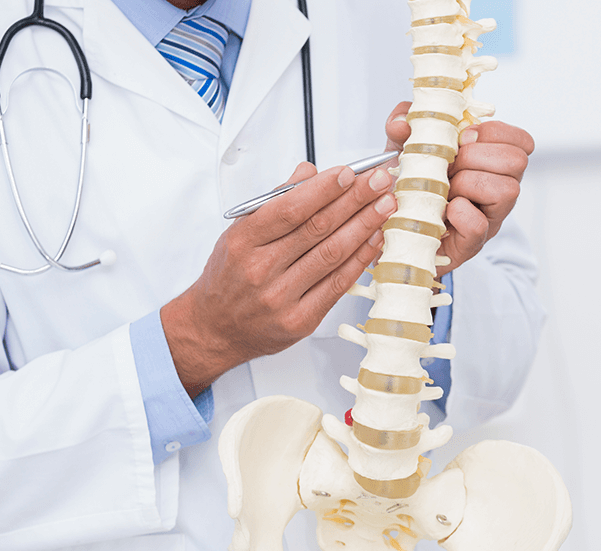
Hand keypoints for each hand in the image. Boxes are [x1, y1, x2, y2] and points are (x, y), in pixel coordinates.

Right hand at [161, 163, 396, 396]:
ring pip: (332, 254)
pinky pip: (338, 285)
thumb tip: (309, 172)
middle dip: (355, 200)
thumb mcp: (239, 233)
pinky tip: (375, 240)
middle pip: (317, 228)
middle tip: (380, 181)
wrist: (214, 329)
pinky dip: (360, 260)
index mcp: (243, 241)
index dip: (324, 189)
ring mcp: (281, 298)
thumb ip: (275, 202)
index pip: (290, 209)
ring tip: (386, 205)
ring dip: (364, 226)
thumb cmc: (229, 277)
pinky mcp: (301, 321)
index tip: (349, 173)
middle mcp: (261, 269)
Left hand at [384, 102, 534, 275]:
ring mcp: (490, 218)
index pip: (521, 141)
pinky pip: (478, 224)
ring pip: (507, 190)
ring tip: (446, 190)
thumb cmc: (411, 189)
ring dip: (468, 183)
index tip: (463, 138)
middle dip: (476, 156)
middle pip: (517, 160)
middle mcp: (500, 190)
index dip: (492, 132)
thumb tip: (401, 123)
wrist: (396, 230)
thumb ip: (403, 127)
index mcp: (492, 164)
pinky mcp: (472, 243)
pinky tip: (444, 211)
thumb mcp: (405, 150)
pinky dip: (459, 213)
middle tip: (449, 167)